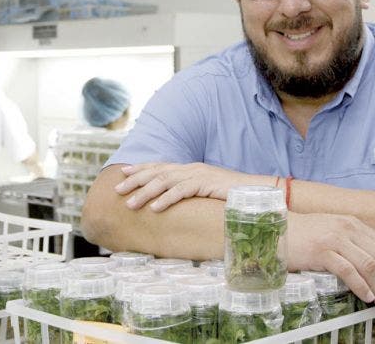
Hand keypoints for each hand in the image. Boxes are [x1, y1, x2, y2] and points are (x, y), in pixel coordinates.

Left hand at [114, 162, 263, 211]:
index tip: (123, 174)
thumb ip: (190, 193)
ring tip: (130, 204)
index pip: (160, 166)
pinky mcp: (206, 185)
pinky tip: (154, 208)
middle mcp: (191, 169)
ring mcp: (198, 175)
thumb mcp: (206, 192)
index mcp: (190, 169)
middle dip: (135, 180)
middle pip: (157, 172)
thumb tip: (173, 203)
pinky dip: (166, 199)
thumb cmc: (231, 196)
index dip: (141, 169)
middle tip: (117, 190)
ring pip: (165, 182)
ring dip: (145, 193)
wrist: (257, 192)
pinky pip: (182, 191)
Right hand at [288, 212, 374, 309]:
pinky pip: (348, 271)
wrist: (275, 231)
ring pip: (369, 265)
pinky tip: (367, 296)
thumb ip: (352, 241)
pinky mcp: (321, 252)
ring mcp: (334, 239)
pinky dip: (361, 286)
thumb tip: (374, 265)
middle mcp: (347, 228)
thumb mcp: (332, 231)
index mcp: (353, 223)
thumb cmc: (303, 235)